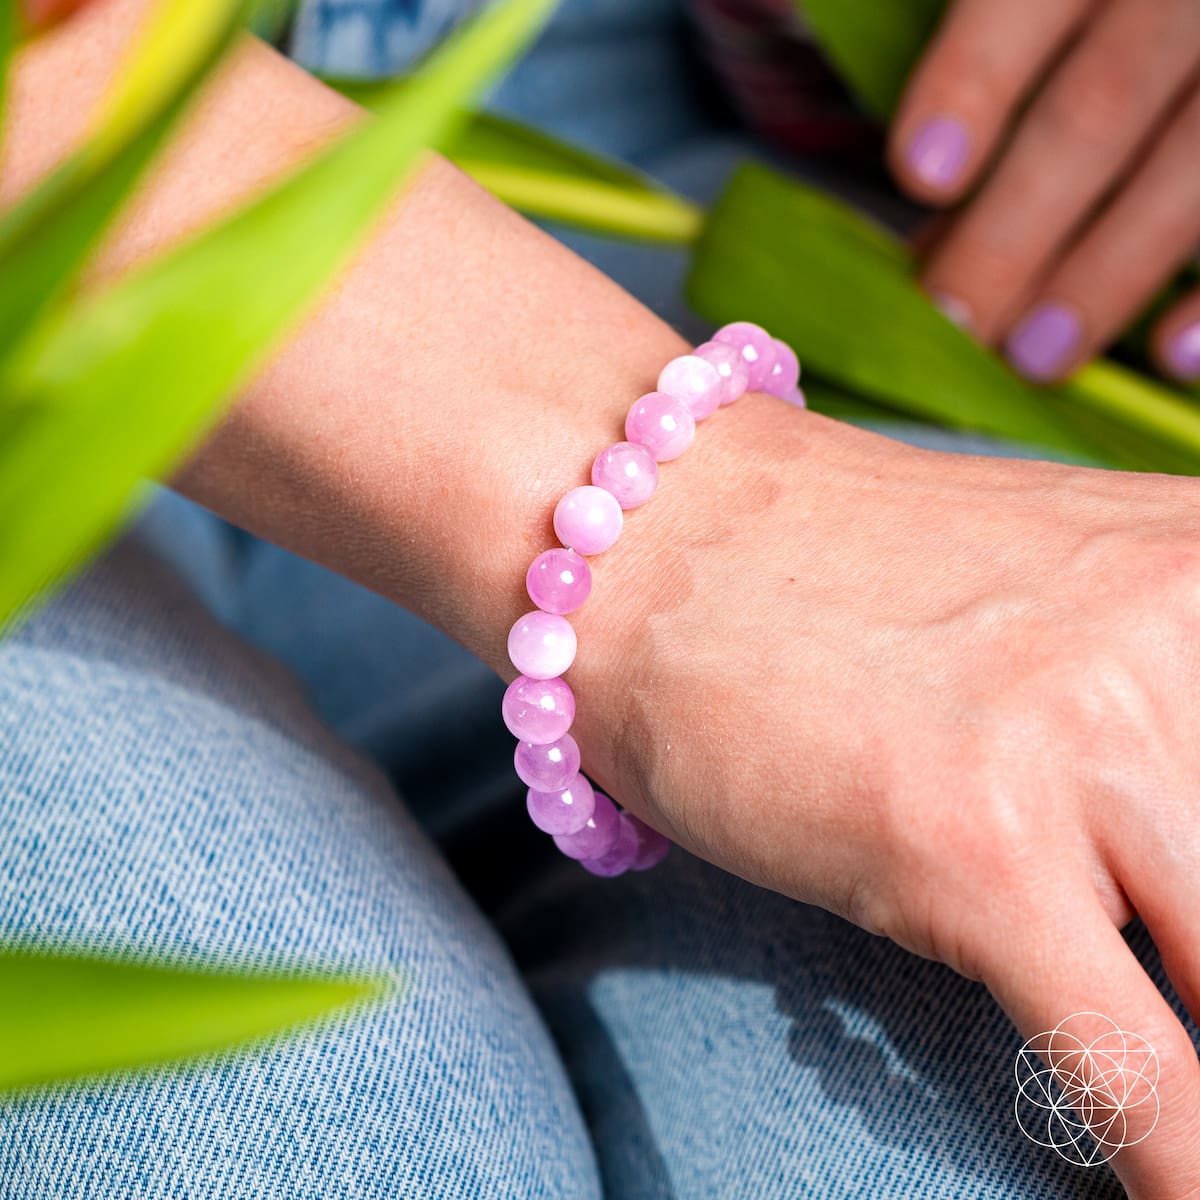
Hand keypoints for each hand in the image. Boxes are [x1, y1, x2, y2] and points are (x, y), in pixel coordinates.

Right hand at [574, 399, 1199, 1195]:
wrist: (652, 546)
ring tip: (1173, 1094)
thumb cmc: (833, 572)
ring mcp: (1081, 745)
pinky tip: (1170, 1193)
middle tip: (1180, 973)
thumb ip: (1170, 681)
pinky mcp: (978, 854)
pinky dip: (1173, 1165)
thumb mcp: (1058, 586)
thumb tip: (1186, 834)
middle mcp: (1177, 636)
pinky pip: (1143, 1076)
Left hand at [888, 0, 1199, 384]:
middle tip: (954, 319)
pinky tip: (1171, 359)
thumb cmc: (1100, 9)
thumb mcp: (1047, 0)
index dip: (974, 79)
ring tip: (1035, 358)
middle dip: (1015, 227)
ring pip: (1194, 164)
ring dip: (1109, 272)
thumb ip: (999, 52)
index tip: (920, 176)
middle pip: (1099, 106)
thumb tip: (934, 204)